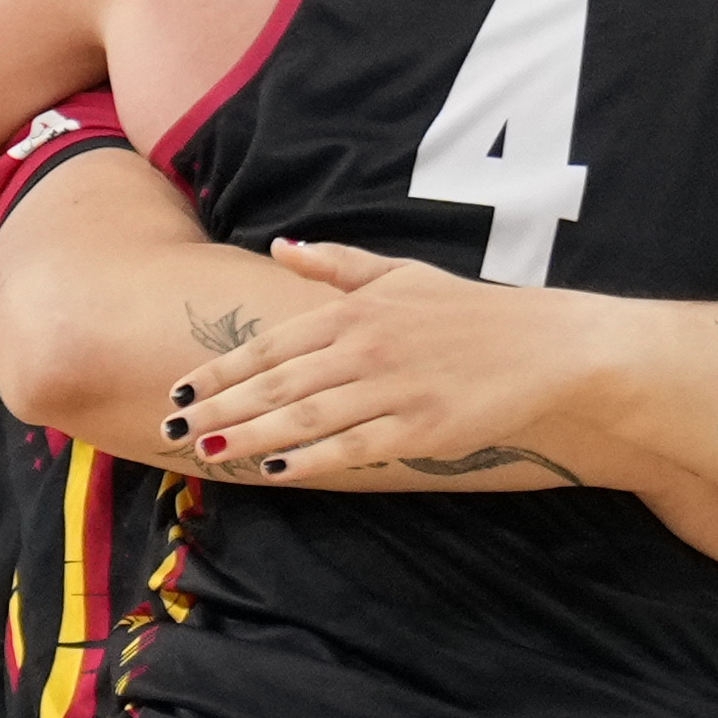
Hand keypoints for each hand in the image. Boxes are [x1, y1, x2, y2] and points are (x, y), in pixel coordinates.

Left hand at [169, 238, 588, 486]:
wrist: (544, 346)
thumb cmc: (470, 312)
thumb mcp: (401, 274)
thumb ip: (337, 265)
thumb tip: (282, 247)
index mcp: (354, 311)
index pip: (270, 346)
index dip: (220, 371)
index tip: (180, 392)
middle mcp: (364, 347)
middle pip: (275, 383)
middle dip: (219, 409)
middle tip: (174, 431)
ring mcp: (391, 389)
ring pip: (304, 416)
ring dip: (250, 436)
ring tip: (207, 454)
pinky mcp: (419, 427)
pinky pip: (351, 446)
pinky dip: (310, 458)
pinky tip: (275, 470)